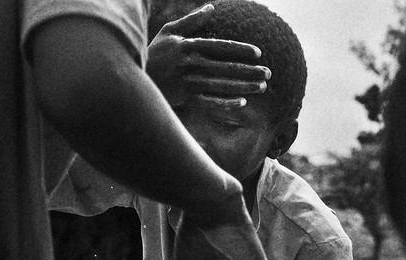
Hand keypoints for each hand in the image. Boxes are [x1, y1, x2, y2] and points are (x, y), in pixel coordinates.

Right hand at [148, 3, 270, 109]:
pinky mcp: (186, 97)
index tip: (259, 53)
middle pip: (226, 67)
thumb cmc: (156, 51)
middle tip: (269, 73)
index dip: (240, 49)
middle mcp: (190, 63)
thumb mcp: (170, 31)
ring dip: (244, 86)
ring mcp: (188, 82)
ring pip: (222, 85)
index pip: (219, 47)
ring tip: (262, 87)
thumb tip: (212, 8)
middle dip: (249, 70)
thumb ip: (192, 20)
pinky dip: (226, 103)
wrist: (136, 75)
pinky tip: (243, 103)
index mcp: (188, 45)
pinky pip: (210, 102)